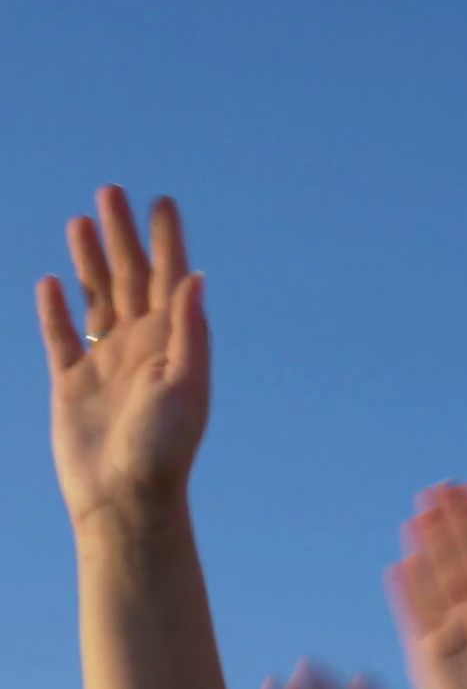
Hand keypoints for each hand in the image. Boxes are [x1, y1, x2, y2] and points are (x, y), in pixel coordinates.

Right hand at [35, 186, 209, 524]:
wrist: (124, 498)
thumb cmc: (162, 448)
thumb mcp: (185, 386)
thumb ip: (188, 332)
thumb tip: (195, 278)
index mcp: (172, 343)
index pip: (171, 278)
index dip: (167, 239)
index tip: (161, 200)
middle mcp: (141, 345)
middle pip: (130, 277)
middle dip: (121, 235)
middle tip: (110, 190)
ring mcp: (106, 362)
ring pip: (96, 297)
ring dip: (89, 260)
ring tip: (81, 221)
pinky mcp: (72, 383)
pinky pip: (62, 337)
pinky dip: (55, 310)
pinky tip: (50, 282)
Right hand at [387, 482, 466, 688]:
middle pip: (461, 555)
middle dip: (449, 523)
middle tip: (436, 489)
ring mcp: (453, 627)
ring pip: (437, 576)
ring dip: (427, 547)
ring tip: (416, 516)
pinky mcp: (428, 650)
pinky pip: (414, 611)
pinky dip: (408, 589)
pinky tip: (400, 564)